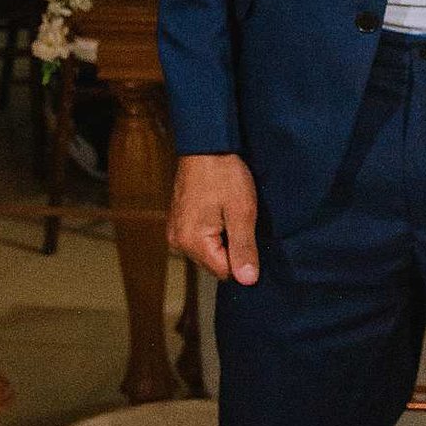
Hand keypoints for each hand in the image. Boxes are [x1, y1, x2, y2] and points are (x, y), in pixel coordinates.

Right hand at [167, 152, 259, 284]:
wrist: (206, 144)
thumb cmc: (224, 175)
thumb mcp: (242, 212)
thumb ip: (244, 249)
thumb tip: (248, 281)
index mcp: (192, 242)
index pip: (225, 273)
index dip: (243, 258)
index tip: (249, 234)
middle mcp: (178, 241)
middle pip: (215, 263)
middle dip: (232, 247)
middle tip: (240, 219)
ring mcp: (176, 230)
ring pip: (209, 250)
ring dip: (224, 237)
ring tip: (230, 211)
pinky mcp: (178, 220)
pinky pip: (201, 237)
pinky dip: (214, 229)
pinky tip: (221, 210)